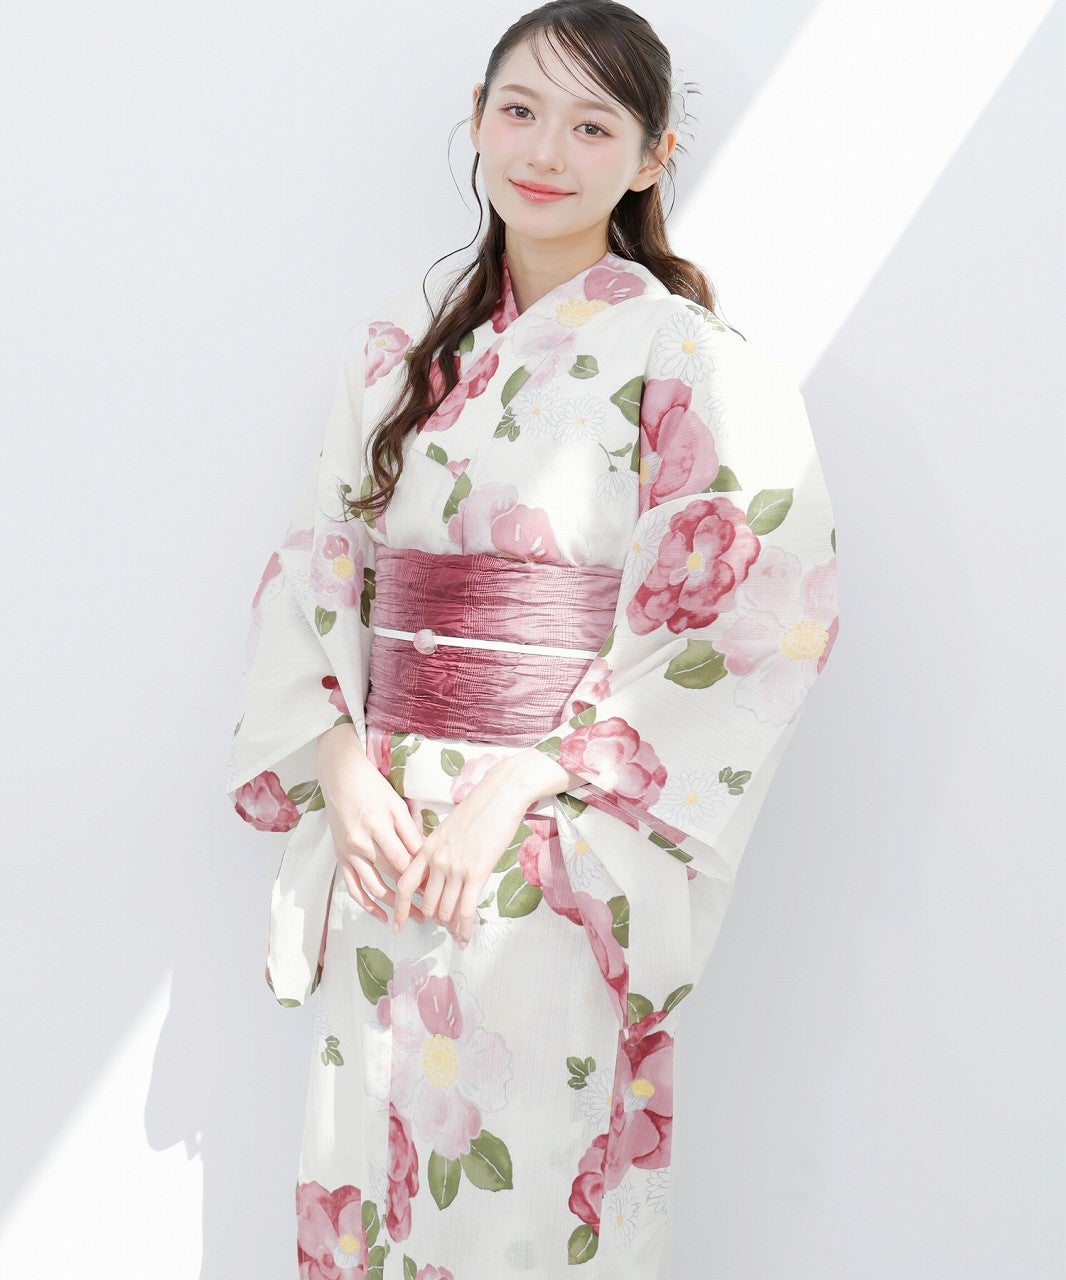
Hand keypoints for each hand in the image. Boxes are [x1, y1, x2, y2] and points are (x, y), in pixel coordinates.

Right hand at [316, 725, 426, 924]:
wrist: (339, 777)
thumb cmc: (372, 787)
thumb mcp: (396, 804)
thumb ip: (410, 832)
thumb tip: (428, 857)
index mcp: (378, 826)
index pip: (405, 862)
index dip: (423, 878)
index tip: (440, 888)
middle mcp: (362, 843)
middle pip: (393, 877)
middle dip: (415, 894)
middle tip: (435, 908)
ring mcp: (349, 853)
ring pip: (374, 888)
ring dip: (395, 906)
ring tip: (415, 917)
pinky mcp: (341, 858)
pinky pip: (353, 888)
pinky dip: (367, 905)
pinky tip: (383, 916)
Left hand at [393, 749, 580, 946]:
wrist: (501, 795)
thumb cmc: (479, 809)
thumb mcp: (448, 829)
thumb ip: (438, 851)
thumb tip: (438, 874)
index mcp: (427, 848)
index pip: (404, 884)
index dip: (399, 908)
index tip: (397, 923)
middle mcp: (437, 860)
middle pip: (427, 903)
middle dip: (434, 918)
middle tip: (444, 925)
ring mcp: (456, 868)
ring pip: (446, 911)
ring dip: (451, 926)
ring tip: (457, 934)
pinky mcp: (476, 872)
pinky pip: (466, 910)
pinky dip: (465, 929)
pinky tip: (466, 938)